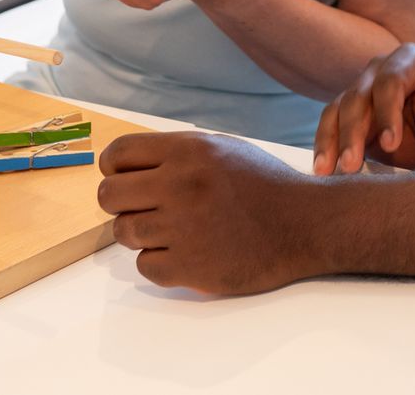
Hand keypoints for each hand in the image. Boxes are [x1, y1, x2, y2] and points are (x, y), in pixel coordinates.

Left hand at [98, 132, 322, 294]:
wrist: (305, 223)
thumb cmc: (263, 185)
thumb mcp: (222, 148)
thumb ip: (176, 154)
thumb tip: (127, 166)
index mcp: (188, 151)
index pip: (117, 155)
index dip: (114, 169)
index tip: (125, 178)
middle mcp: (181, 185)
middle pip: (109, 195)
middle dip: (121, 203)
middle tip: (142, 209)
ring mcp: (183, 228)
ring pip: (123, 233)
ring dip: (141, 234)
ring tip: (171, 231)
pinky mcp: (190, 267)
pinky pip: (145, 267)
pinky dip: (160, 263)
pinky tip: (185, 253)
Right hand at [315, 44, 414, 175]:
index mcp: (411, 60)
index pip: (390, 81)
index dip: (387, 112)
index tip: (391, 144)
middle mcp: (381, 71)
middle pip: (358, 96)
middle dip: (352, 131)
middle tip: (351, 165)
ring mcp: (364, 93)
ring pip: (338, 110)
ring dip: (330, 140)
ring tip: (326, 170)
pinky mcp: (354, 119)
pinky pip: (332, 128)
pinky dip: (326, 148)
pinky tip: (323, 170)